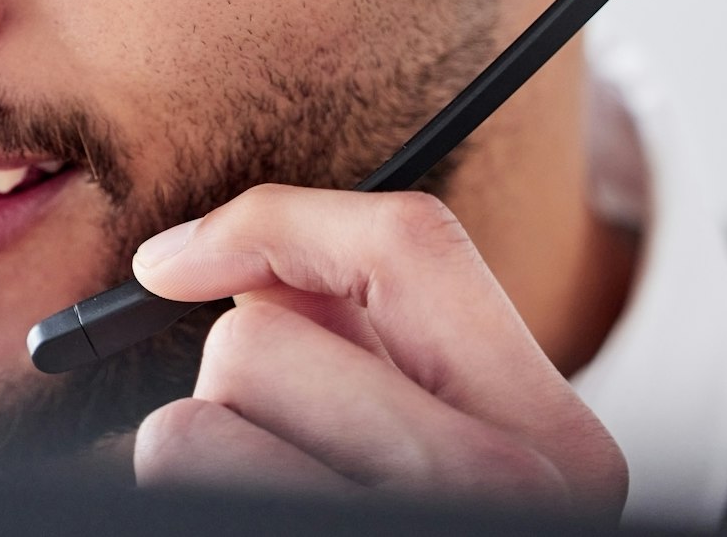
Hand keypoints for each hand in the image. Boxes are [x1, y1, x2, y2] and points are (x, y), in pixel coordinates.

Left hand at [127, 185, 626, 512]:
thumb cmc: (403, 523)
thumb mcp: (429, 442)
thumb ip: (365, 337)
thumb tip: (210, 257)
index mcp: (555, 443)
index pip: (412, 244)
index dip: (273, 222)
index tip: (172, 260)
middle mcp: (497, 494)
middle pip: (257, 340)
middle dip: (239, 388)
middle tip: (293, 461)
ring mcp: (392, 534)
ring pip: (191, 422)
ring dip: (204, 459)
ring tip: (269, 509)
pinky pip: (173, 475)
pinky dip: (177, 502)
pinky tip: (240, 531)